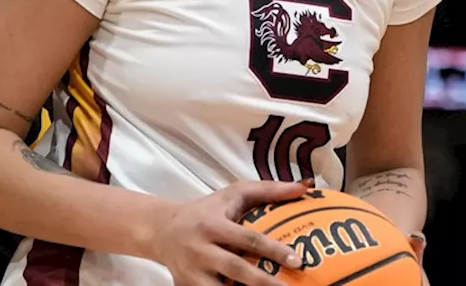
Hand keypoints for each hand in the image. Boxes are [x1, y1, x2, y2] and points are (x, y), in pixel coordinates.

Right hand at [147, 180, 307, 285]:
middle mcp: (201, 249)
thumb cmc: (205, 211)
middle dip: (264, 282)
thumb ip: (267, 190)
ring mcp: (193, 272)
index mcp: (213, 225)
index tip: (297, 261)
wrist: (161, 230)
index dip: (273, 250)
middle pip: (236, 269)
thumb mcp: (232, 194)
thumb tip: (304, 188)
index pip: (248, 238)